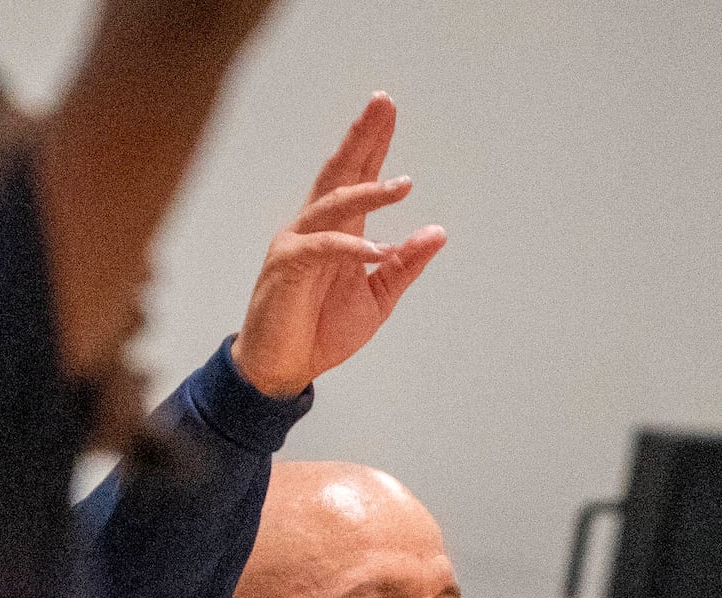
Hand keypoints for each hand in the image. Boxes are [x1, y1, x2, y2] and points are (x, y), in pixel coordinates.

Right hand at [229, 93, 446, 398]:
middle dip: (362, 137)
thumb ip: (404, 265)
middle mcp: (315, 227)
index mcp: (338, 230)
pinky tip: (377, 250)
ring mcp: (297, 243)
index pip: (356, 176)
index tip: (387, 109)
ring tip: (404, 186)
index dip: (372, 143)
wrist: (283, 370)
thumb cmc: (321, 331)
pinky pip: (322, 247)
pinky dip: (351, 247)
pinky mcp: (286, 267)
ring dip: (368, 192)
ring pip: (333, 204)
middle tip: (383, 102)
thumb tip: (438, 232)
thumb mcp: (377, 298)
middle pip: (339, 172)